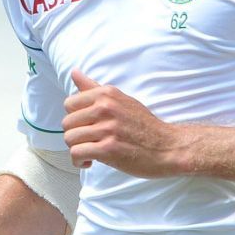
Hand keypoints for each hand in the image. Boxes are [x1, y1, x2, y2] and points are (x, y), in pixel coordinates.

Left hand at [61, 72, 188, 177]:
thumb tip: (74, 72)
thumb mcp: (121, 100)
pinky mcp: (108, 149)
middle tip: (87, 142)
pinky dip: (79, 161)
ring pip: (70, 138)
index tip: (86, 127)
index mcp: (107, 94)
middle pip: (67, 123)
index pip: (70, 104)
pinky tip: (88, 162)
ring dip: (76, 150)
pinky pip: (77, 153)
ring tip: (87, 153)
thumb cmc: (144, 125)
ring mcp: (107, 128)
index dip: (75, 118)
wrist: (167, 147)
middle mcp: (105, 108)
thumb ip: (94, 88)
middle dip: (74, 135)